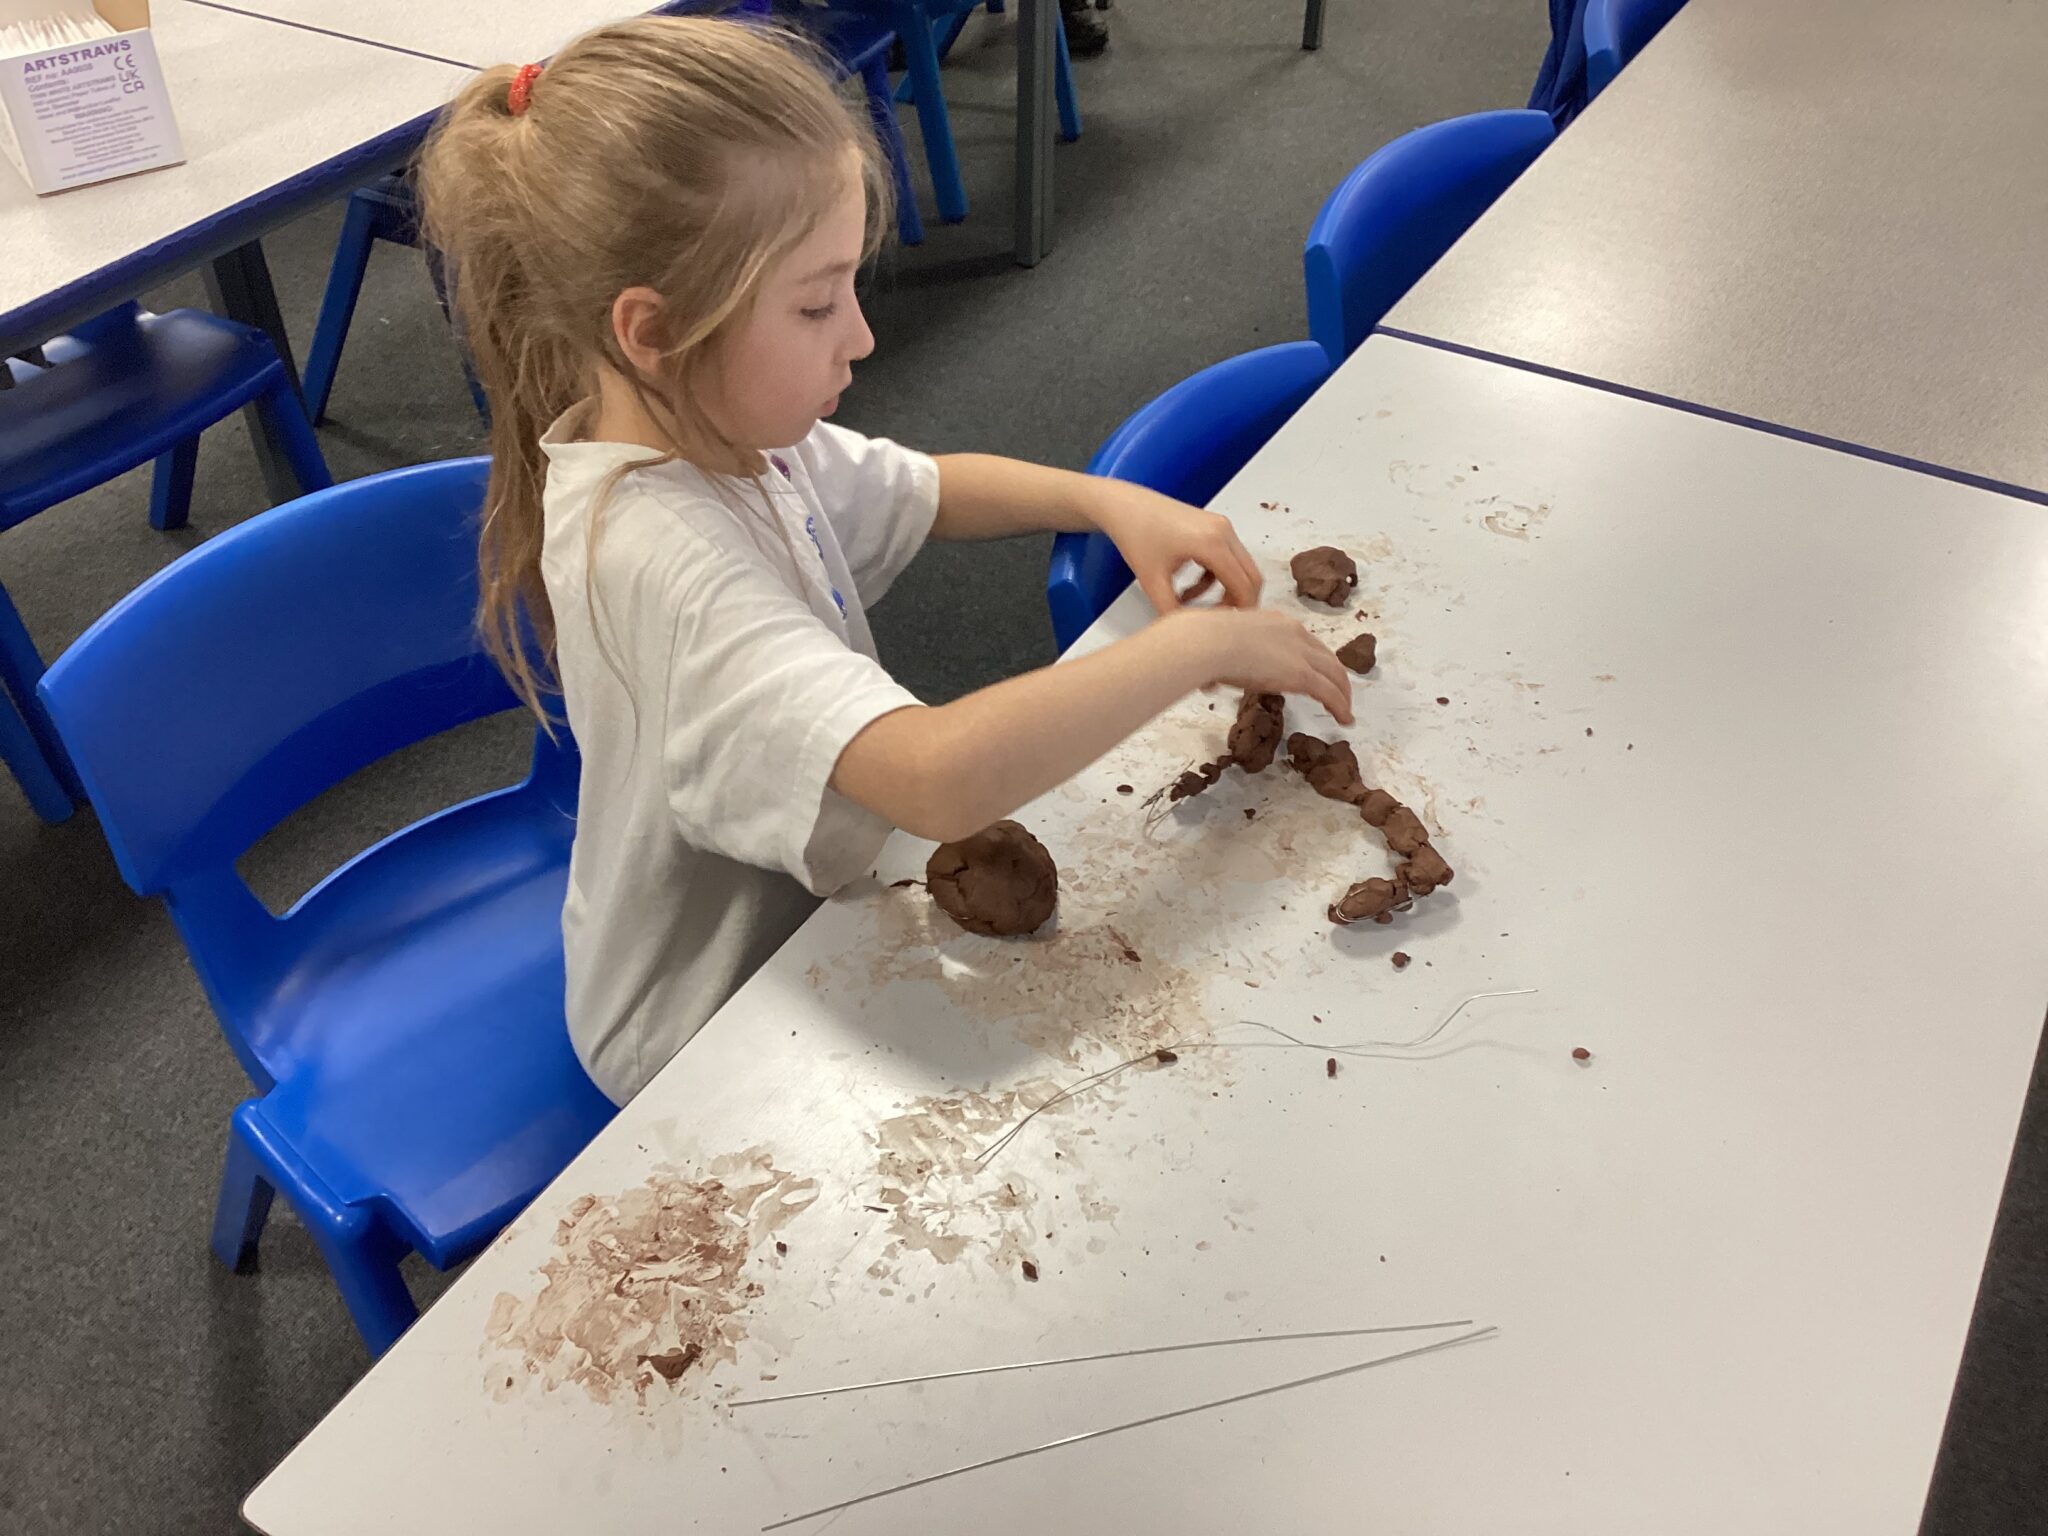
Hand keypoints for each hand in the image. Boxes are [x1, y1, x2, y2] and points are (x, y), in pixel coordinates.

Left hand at [1088, 482, 1261, 614]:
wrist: (1124, 506)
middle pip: (1251, 576)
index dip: (1240, 612)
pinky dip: (1215, 577)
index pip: (1244, 586)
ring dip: (1223, 590)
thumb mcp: (1152, 582)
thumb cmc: (1135, 537)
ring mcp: (1222, 526)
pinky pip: (1227, 559)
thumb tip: (1189, 634)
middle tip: (1215, 621)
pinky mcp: (1215, 526)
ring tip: (1190, 602)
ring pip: (1240, 568)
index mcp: (1212, 543)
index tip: (1225, 629)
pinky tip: (1189, 586)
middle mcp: (1224, 531)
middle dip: (1237, 602)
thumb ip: (1172, 613)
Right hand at [1174, 608, 1353, 725]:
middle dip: (1335, 676)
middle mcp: (1294, 633)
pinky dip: (1340, 706)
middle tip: (1339, 693)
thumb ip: (1226, 657)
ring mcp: (1300, 653)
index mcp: (1275, 622)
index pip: (1304, 642)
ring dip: (1343, 693)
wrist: (1207, 642)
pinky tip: (1344, 719)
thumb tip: (1210, 679)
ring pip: (1335, 674)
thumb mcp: (1221, 644)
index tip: (1315, 673)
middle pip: (1326, 656)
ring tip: (1345, 710)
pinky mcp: (1302, 674)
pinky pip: (1330, 693)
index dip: (1314, 659)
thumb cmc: (1202, 642)